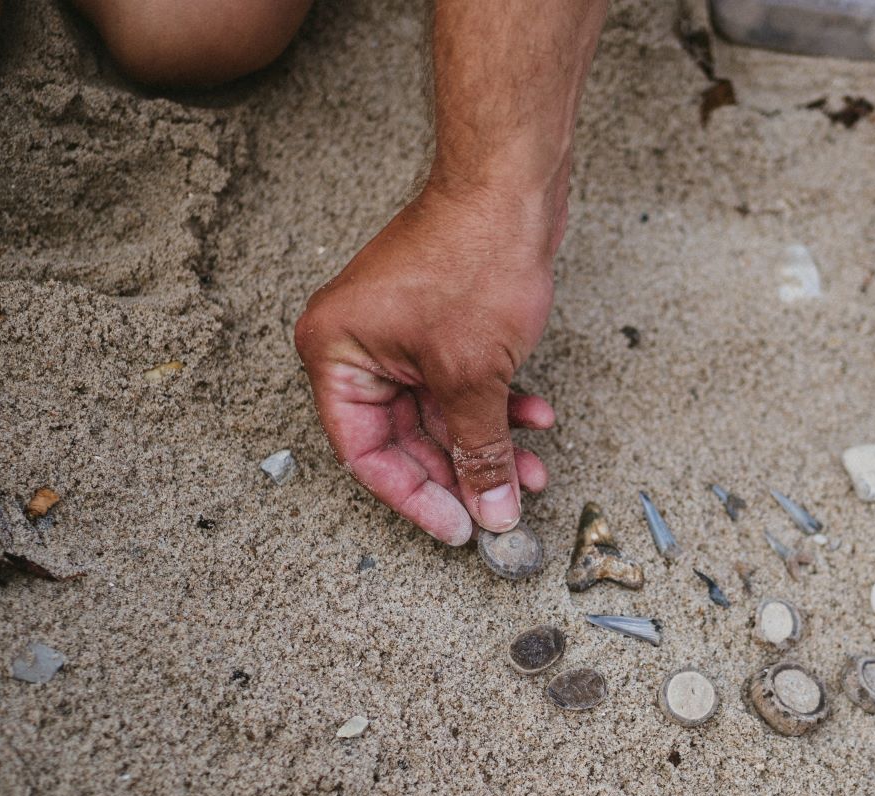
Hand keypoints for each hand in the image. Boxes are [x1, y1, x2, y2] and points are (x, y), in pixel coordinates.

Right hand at [294, 177, 561, 545]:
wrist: (511, 186)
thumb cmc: (475, 261)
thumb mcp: (474, 377)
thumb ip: (478, 451)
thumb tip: (488, 512)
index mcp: (336, 353)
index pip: (364, 453)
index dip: (414, 497)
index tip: (459, 528)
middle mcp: (357, 344)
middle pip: (404, 438)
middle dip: (463, 471)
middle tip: (504, 507)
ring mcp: (398, 332)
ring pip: (441, 413)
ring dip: (489, 441)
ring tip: (534, 468)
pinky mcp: (437, 321)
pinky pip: (460, 381)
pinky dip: (498, 403)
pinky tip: (538, 415)